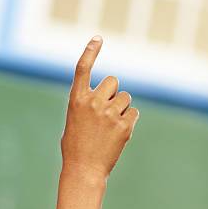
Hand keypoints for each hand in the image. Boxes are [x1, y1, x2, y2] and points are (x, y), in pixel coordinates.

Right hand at [61, 36, 138, 180]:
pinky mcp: (123, 125)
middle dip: (113, 92)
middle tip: (106, 111)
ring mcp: (109, 113)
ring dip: (121, 108)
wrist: (84, 170)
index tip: (98, 38)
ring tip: (110, 127)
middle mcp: (92, 102)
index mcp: (76, 100)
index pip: (82, 69)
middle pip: (113, 81)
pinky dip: (128, 121)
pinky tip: (118, 134)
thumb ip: (87, 105)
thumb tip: (107, 98)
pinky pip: (133, 113)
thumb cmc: (75, 147)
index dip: (90, 52)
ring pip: (125, 98)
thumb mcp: (74, 121)